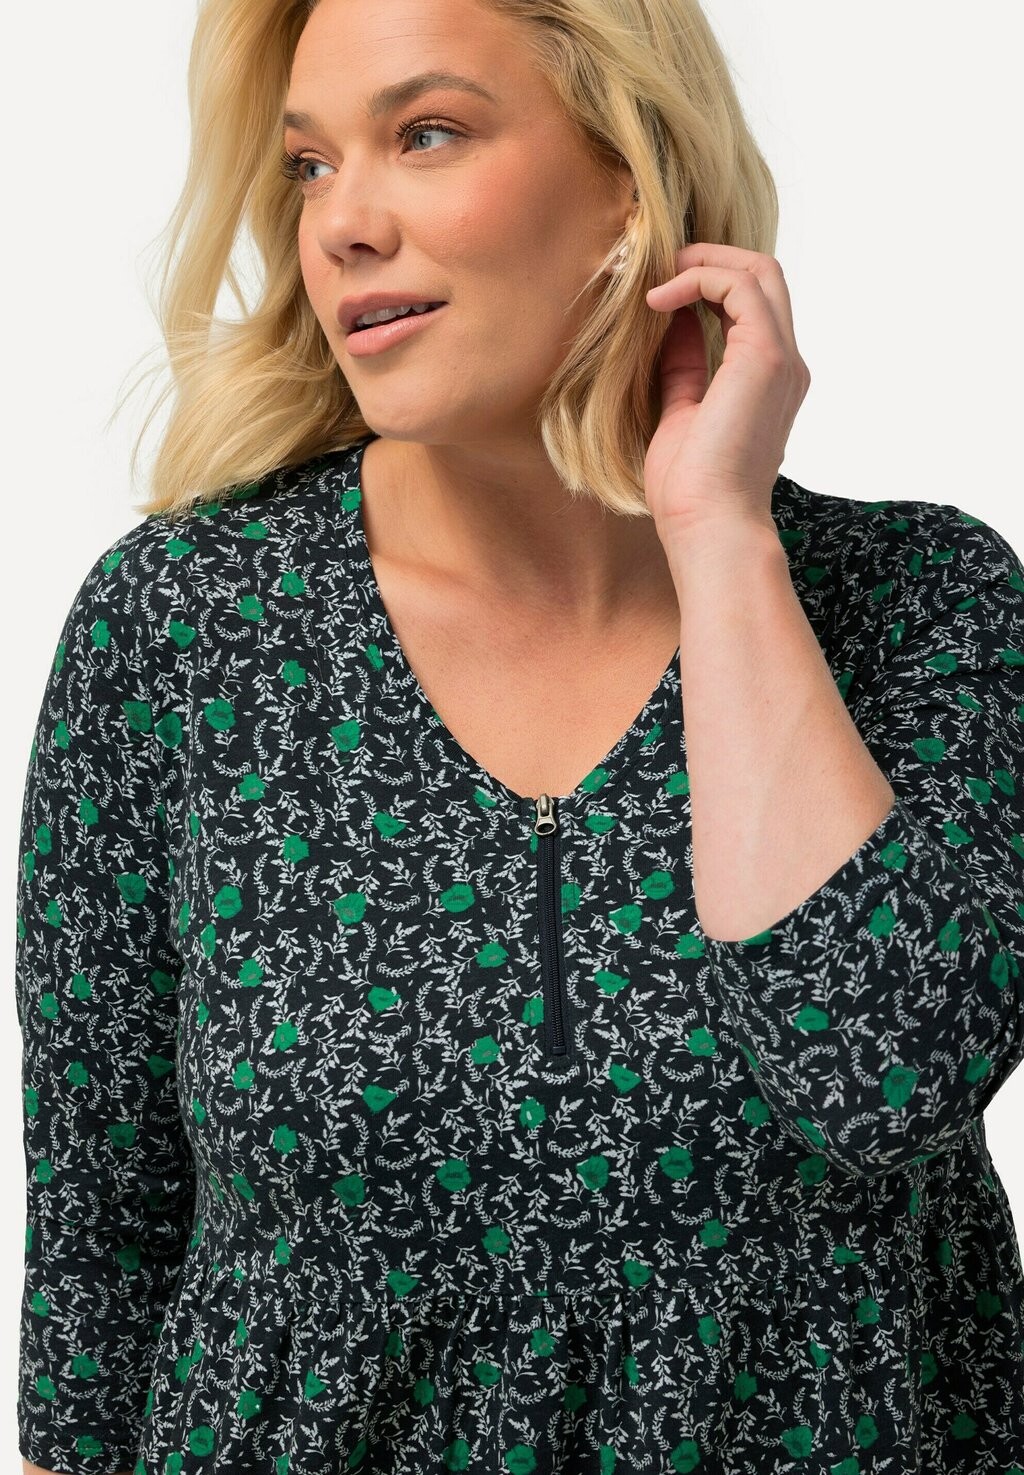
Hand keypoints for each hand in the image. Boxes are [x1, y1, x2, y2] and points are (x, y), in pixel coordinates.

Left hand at [642, 242, 810, 540]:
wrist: (710, 526)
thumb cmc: (692, 490)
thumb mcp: (680, 412)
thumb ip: (683, 367)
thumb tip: (669, 322)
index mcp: (769, 380)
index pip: (752, 306)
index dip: (708, 284)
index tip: (660, 293)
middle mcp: (785, 365)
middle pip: (765, 275)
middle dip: (711, 258)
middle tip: (661, 268)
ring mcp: (781, 358)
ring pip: (759, 270)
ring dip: (703, 261)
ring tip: (656, 278)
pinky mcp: (765, 356)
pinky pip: (739, 286)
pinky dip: (697, 279)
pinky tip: (659, 302)